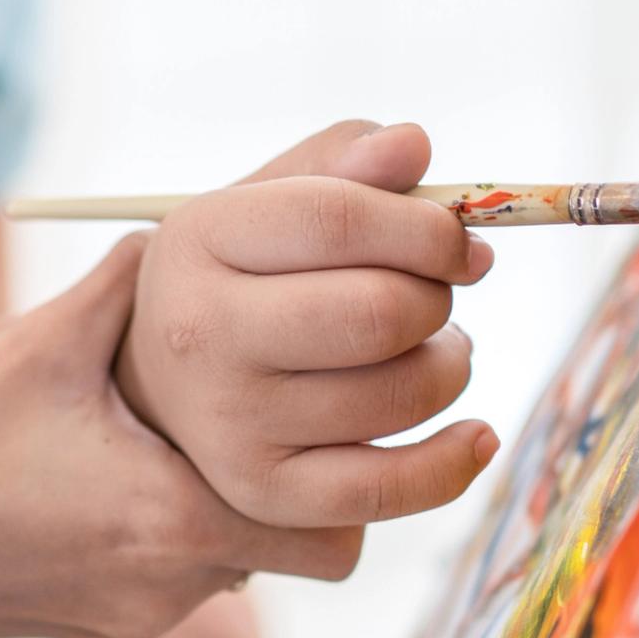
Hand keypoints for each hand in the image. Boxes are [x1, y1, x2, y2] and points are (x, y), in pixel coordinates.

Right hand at [0, 235, 363, 637]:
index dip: (368, 464)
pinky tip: (132, 465)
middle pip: (304, 552)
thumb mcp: (30, 349)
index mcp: (169, 518)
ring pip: (239, 563)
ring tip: (207, 423)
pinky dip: (182, 523)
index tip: (370, 398)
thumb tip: (179, 224)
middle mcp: (164, 586)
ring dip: (242, 499)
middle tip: (311, 405)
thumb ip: (120, 288)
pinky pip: (176, 576)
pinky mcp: (95, 623)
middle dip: (323, 486)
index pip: (334, 524)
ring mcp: (129, 615)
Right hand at [116, 121, 499, 528]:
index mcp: (199, 239)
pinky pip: (387, 488)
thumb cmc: (241, 275)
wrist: (163, 380)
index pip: (339, 218)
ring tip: (427, 351)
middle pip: (377, 313)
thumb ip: (341, 163)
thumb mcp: (265, 201)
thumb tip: (412, 146)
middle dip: (435, 299)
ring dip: (448, 366)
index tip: (461, 246)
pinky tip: (475, 436)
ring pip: (399, 395)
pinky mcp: (263, 491)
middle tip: (433, 297)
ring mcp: (228, 421)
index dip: (428, 229)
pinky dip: (451, 465)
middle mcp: (201, 333)